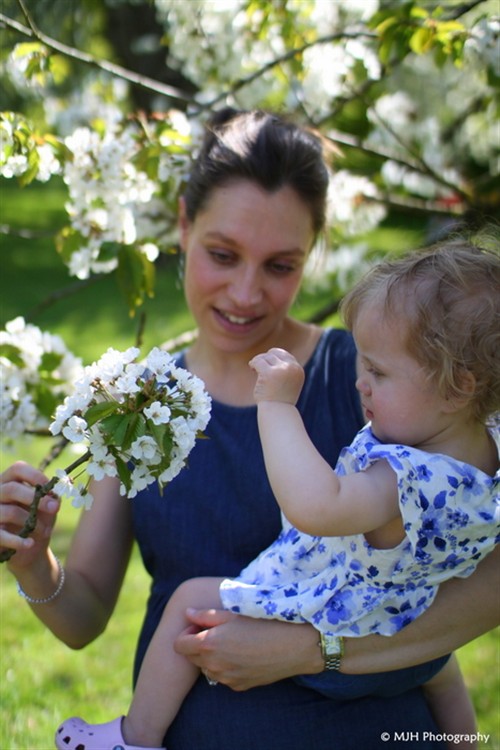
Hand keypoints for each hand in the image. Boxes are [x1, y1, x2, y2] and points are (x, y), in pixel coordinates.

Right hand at [0, 462, 59, 568]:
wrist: (29, 551)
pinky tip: (30, 544)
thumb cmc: (39, 521)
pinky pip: (2, 535)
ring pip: (10, 512)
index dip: (35, 475)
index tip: (50, 488)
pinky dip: (18, 541)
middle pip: (12, 489)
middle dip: (36, 499)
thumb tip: (59, 492)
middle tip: (54, 509)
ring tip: (46, 532)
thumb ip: (53, 498)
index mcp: (10, 482)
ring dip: (33, 523)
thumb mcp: (48, 508)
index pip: (18, 469)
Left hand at [174, 607, 321, 690]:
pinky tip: (244, 655)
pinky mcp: (238, 686)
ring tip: (233, 643)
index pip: (178, 645)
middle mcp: (214, 665)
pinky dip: (227, 667)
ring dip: (212, 657)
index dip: (187, 633)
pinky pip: (223, 677)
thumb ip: (205, 615)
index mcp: (209, 644)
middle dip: (199, 645)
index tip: (201, 625)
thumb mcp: (233, 613)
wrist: (293, 646)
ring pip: (207, 668)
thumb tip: (187, 613)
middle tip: (219, 631)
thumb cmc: (263, 622)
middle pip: (192, 657)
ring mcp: (226, 679)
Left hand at [249, 348, 304, 404]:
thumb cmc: (280, 400)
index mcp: (298, 370)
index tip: (266, 365)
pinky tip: (251, 368)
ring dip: (258, 362)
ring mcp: (280, 370)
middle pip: (273, 354)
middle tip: (258, 367)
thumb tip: (272, 352)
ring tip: (254, 369)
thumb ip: (284, 369)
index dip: (273, 357)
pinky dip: (253, 363)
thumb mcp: (287, 382)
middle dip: (265, 359)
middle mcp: (291, 368)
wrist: (278, 413)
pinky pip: (258, 361)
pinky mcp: (268, 374)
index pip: (284, 354)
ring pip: (265, 357)